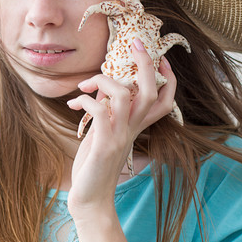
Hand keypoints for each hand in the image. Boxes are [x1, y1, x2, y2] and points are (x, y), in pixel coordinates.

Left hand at [66, 43, 176, 221]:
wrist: (90, 198)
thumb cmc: (95, 163)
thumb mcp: (105, 131)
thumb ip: (108, 109)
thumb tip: (100, 85)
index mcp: (137, 126)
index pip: (165, 99)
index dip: (168, 78)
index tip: (160, 57)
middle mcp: (133, 129)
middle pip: (150, 90)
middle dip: (145, 62)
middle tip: (135, 43)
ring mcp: (120, 136)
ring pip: (125, 95)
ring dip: (104, 81)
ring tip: (86, 85)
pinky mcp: (103, 144)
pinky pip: (99, 111)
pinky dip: (85, 99)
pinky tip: (73, 104)